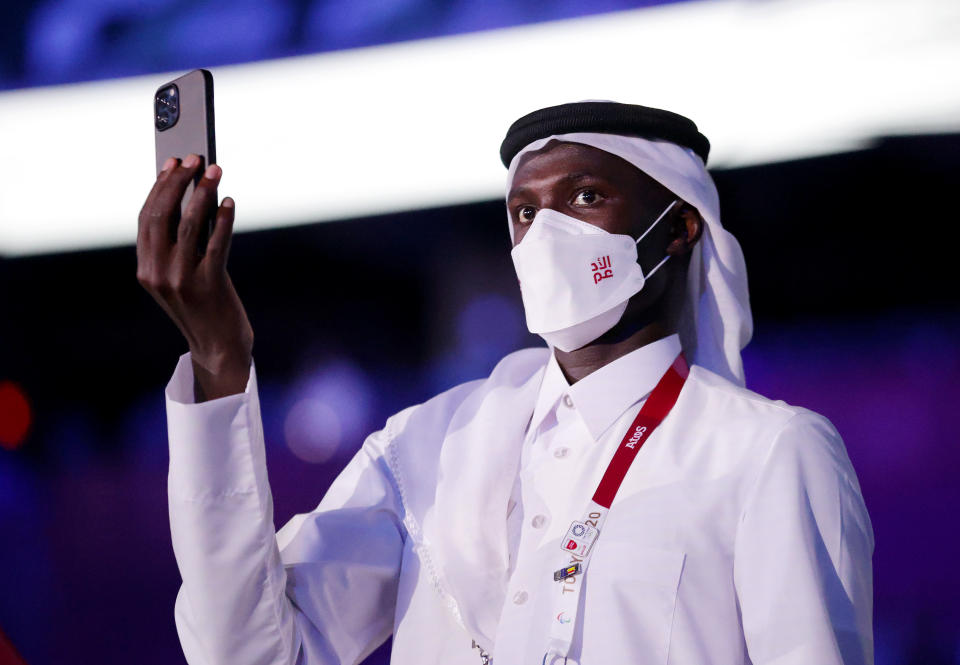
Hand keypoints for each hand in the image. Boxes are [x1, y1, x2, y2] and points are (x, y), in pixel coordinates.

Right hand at [137, 154, 253, 400]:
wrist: (218, 348)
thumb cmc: (204, 306)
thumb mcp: (181, 276)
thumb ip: (179, 245)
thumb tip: (193, 196)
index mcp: (146, 270)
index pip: (147, 218)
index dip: (159, 187)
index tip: (172, 163)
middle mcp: (158, 274)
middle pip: (162, 215)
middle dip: (178, 181)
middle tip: (195, 158)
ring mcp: (182, 280)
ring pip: (188, 225)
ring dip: (202, 193)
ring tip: (215, 172)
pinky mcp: (209, 285)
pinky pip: (216, 243)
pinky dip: (222, 219)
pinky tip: (229, 203)